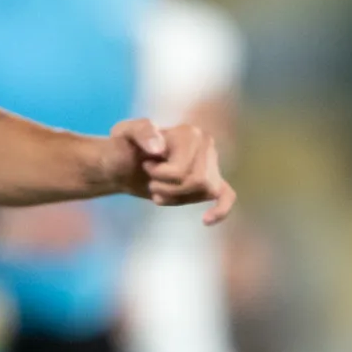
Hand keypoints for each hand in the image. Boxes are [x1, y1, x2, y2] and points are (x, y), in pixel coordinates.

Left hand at [106, 118, 235, 222]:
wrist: (125, 163)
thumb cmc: (124, 146)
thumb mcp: (124, 132)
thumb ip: (141, 132)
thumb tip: (159, 148)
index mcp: (190, 132)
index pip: (184, 169)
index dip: (161, 175)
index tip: (146, 165)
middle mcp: (206, 144)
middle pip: (197, 181)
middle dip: (168, 188)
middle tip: (152, 181)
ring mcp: (210, 164)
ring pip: (204, 191)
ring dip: (177, 197)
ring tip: (159, 191)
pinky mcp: (210, 182)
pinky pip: (227, 196)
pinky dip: (220, 210)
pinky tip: (206, 220)